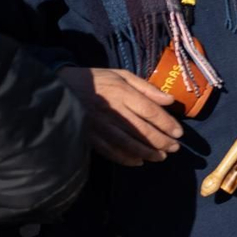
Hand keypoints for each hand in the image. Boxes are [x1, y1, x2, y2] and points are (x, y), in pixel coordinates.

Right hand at [60, 66, 183, 165]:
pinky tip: (138, 161)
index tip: (179, 133)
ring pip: (128, 143)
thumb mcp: (120, 75)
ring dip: (147, 152)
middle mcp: (112, 110)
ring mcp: (99, 125)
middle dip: (161, 141)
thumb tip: (170, 100)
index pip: (150, 111)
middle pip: (142, 130)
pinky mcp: (88, 136)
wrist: (57, 88)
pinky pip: (109, 151)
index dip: (167, 124)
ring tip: (161, 157)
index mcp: (121, 92)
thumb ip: (146, 87)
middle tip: (175, 148)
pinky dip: (125, 158)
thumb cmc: (94, 79)